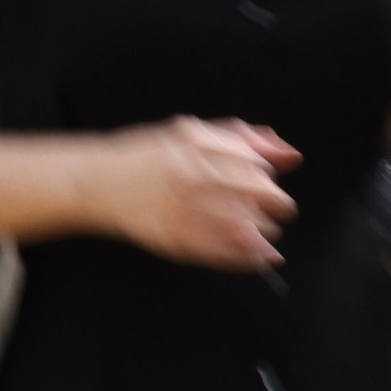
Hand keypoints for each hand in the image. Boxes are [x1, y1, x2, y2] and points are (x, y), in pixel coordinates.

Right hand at [89, 118, 298, 270]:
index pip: (257, 164)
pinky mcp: (177, 240)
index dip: (269, 177)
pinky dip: (248, 259)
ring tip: (264, 233)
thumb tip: (290, 155)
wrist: (100, 182)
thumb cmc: (149, 155)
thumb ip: (243, 139)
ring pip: (248, 227)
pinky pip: (225, 254)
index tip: (268, 184)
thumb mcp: (193, 132)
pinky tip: (257, 257)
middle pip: (259, 195)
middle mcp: (194, 176)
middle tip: (277, 211)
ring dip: (265, 233)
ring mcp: (185, 210)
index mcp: (200, 146)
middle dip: (277, 205)